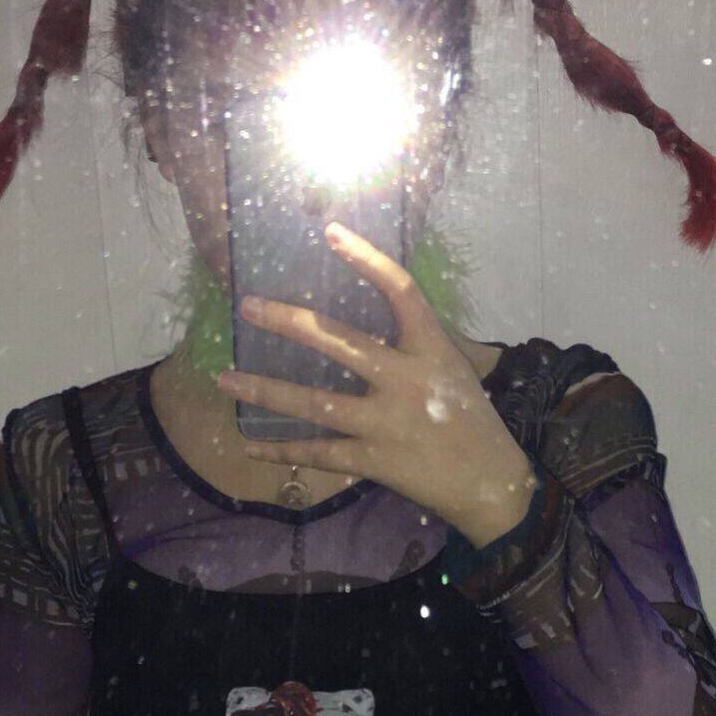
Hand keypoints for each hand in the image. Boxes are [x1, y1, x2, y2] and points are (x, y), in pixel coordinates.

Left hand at [214, 222, 537, 546]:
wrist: (490, 483)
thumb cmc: (472, 420)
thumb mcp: (453, 369)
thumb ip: (416, 343)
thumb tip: (378, 314)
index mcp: (431, 349)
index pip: (399, 290)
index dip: (367, 258)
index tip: (330, 232)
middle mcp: (405, 380)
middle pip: (337, 342)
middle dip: (288, 322)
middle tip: (247, 307)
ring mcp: (386, 423)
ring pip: (313, 404)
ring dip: (264, 391)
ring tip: (225, 379)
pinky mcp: (374, 461)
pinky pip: (318, 454)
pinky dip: (282, 451)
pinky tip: (251, 446)